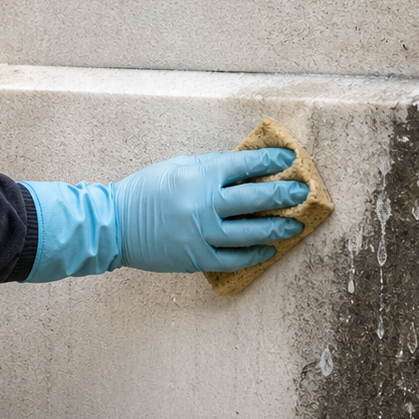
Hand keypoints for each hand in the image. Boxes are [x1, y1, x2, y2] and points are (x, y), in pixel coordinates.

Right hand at [113, 149, 309, 272]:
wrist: (115, 225)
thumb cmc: (145, 191)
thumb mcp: (178, 166)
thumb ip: (211, 166)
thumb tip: (244, 166)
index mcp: (201, 177)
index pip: (246, 165)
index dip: (271, 162)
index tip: (289, 160)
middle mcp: (205, 205)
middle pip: (256, 199)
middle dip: (284, 194)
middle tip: (302, 192)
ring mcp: (202, 234)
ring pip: (251, 232)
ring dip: (278, 228)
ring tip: (296, 225)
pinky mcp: (197, 258)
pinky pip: (234, 258)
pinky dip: (254, 255)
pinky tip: (269, 250)